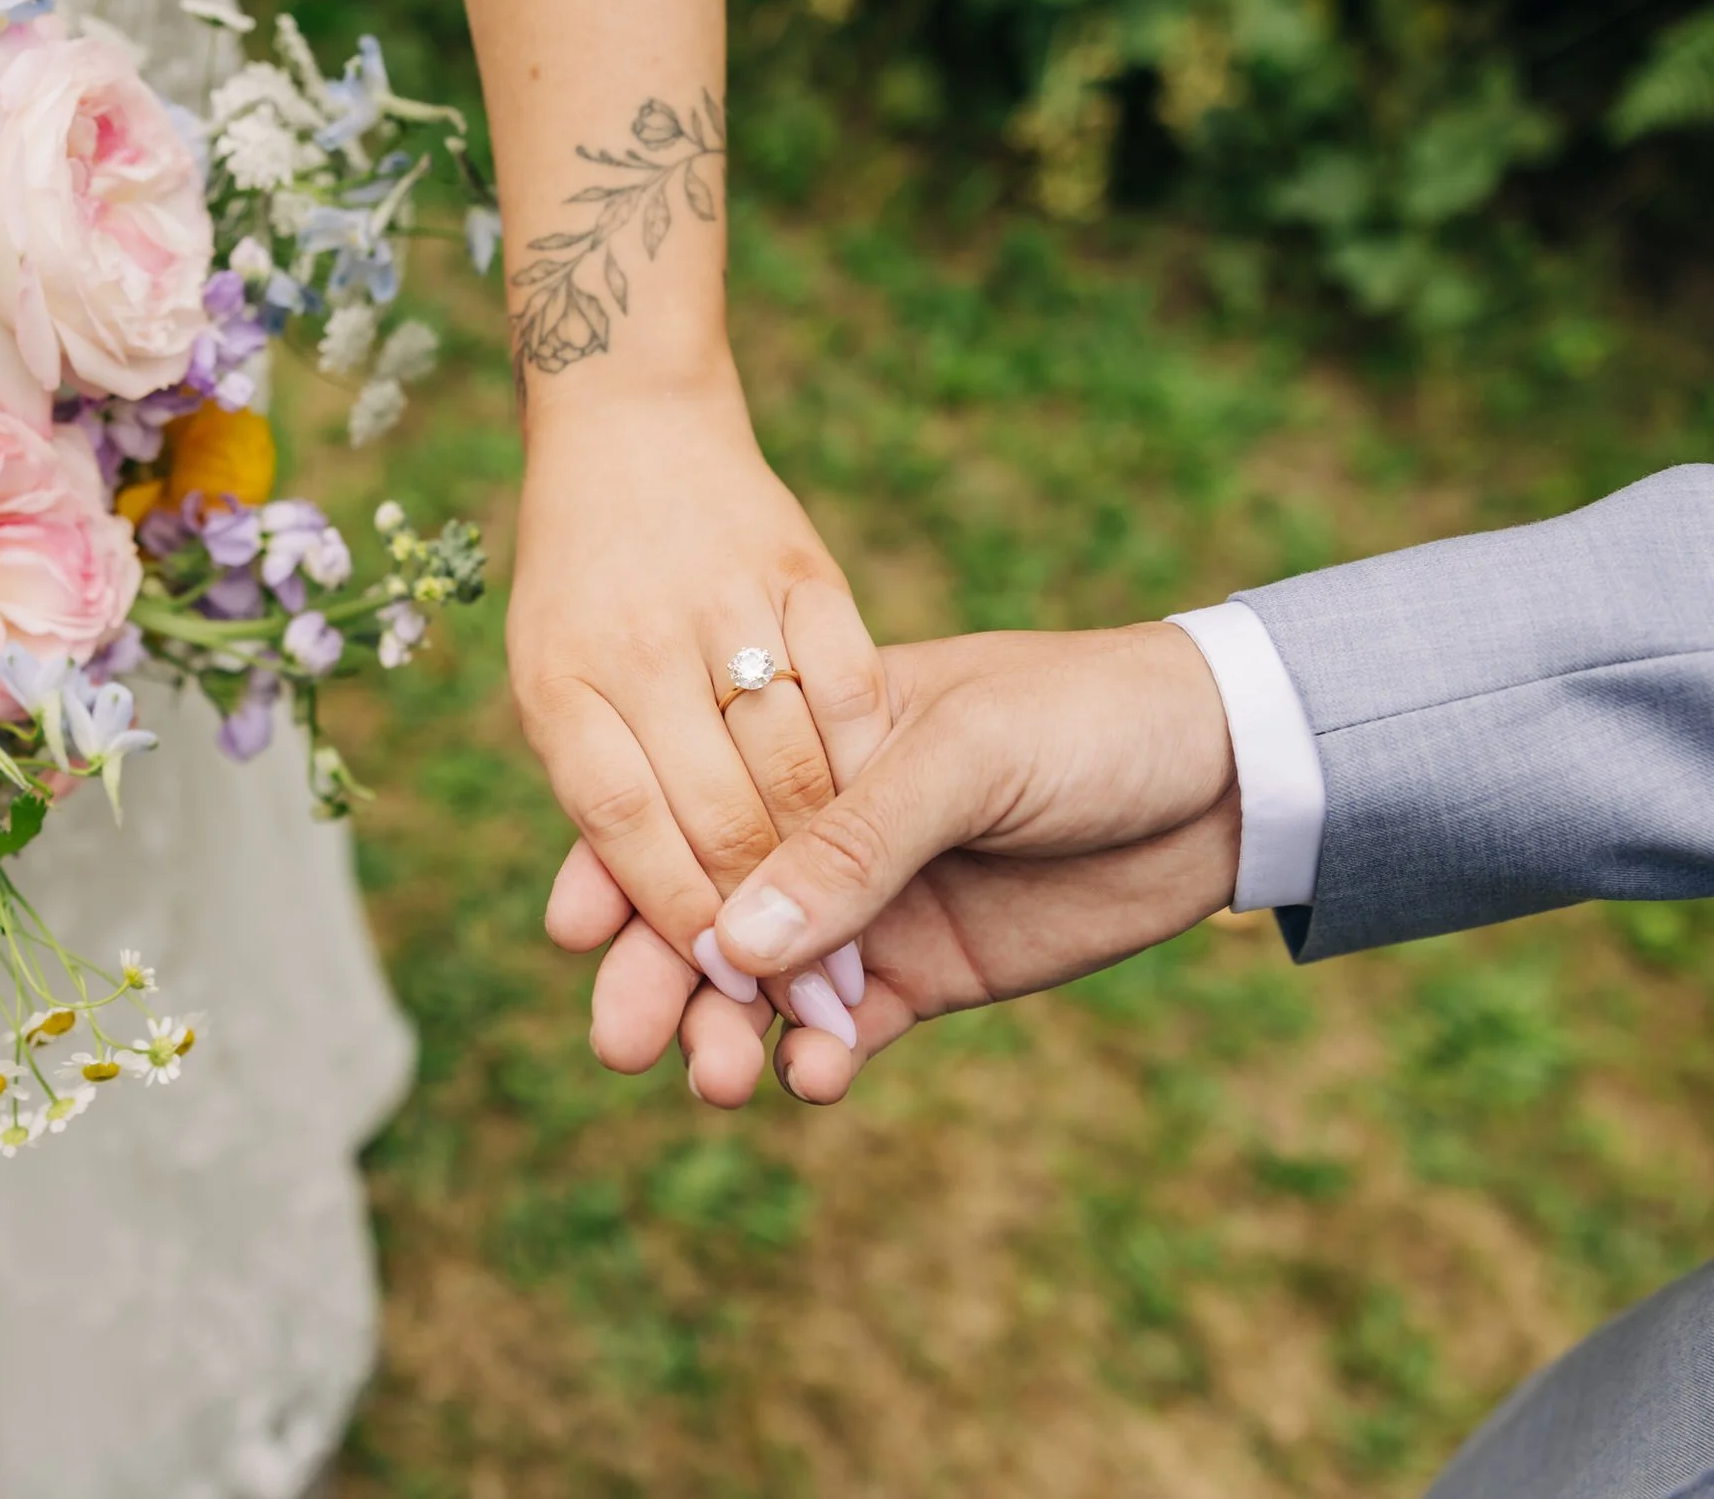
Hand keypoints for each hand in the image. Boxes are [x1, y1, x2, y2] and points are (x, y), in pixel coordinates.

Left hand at [511, 353, 889, 1033]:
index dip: (674, 918)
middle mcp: (635, 645)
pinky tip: (886, 827)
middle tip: (794, 1004)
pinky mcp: (804, 568)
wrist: (629, 420)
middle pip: (709, 815)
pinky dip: (867, 766)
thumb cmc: (581, 577)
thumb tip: (612, 934)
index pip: (623, 829)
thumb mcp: (557, 678)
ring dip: (826, 871)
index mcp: (560, 683)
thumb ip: (609, 793)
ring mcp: (725, 603)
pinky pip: (848, 690)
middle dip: (757, 927)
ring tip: (851, 950)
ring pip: (788, 766)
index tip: (717, 983)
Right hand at [555, 622, 1242, 1105]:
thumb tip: (728, 943)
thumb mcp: (963, 754)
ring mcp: (869, 910)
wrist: (1230, 770)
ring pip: (762, 987)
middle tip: (620, 1041)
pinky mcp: (924, 977)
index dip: (618, 866)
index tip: (572, 930)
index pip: (684, 803)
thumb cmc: (1084, 717)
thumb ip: (849, 843)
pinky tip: (808, 1084)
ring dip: (726, 1034)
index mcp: (803, 740)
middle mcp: (818, 830)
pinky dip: (813, 1065)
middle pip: (703, 911)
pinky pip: (841, 1035)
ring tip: (719, 1080)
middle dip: (654, 976)